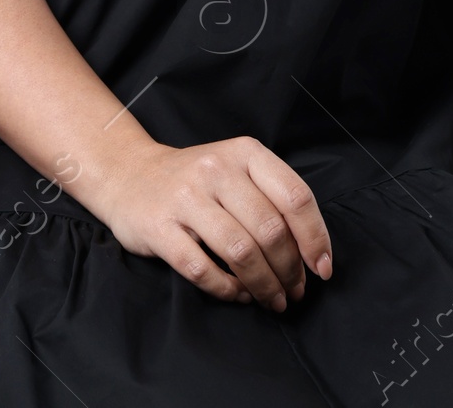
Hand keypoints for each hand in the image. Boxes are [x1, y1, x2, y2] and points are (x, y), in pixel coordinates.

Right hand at [94, 136, 332, 307]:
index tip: (322, 268)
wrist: (130, 174)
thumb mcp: (237, 170)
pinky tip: (238, 295)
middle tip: (294, 293)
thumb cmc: (197, 180)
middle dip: (289, 270)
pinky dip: (226, 289)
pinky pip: (201, 268)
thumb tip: (310, 249)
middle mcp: (218, 170)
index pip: (295, 195)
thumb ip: (271, 198)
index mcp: (245, 153)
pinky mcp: (159, 228)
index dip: (315, 237)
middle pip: (270, 229)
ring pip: (240, 252)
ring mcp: (186, 198)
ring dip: (263, 285)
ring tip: (272, 300)